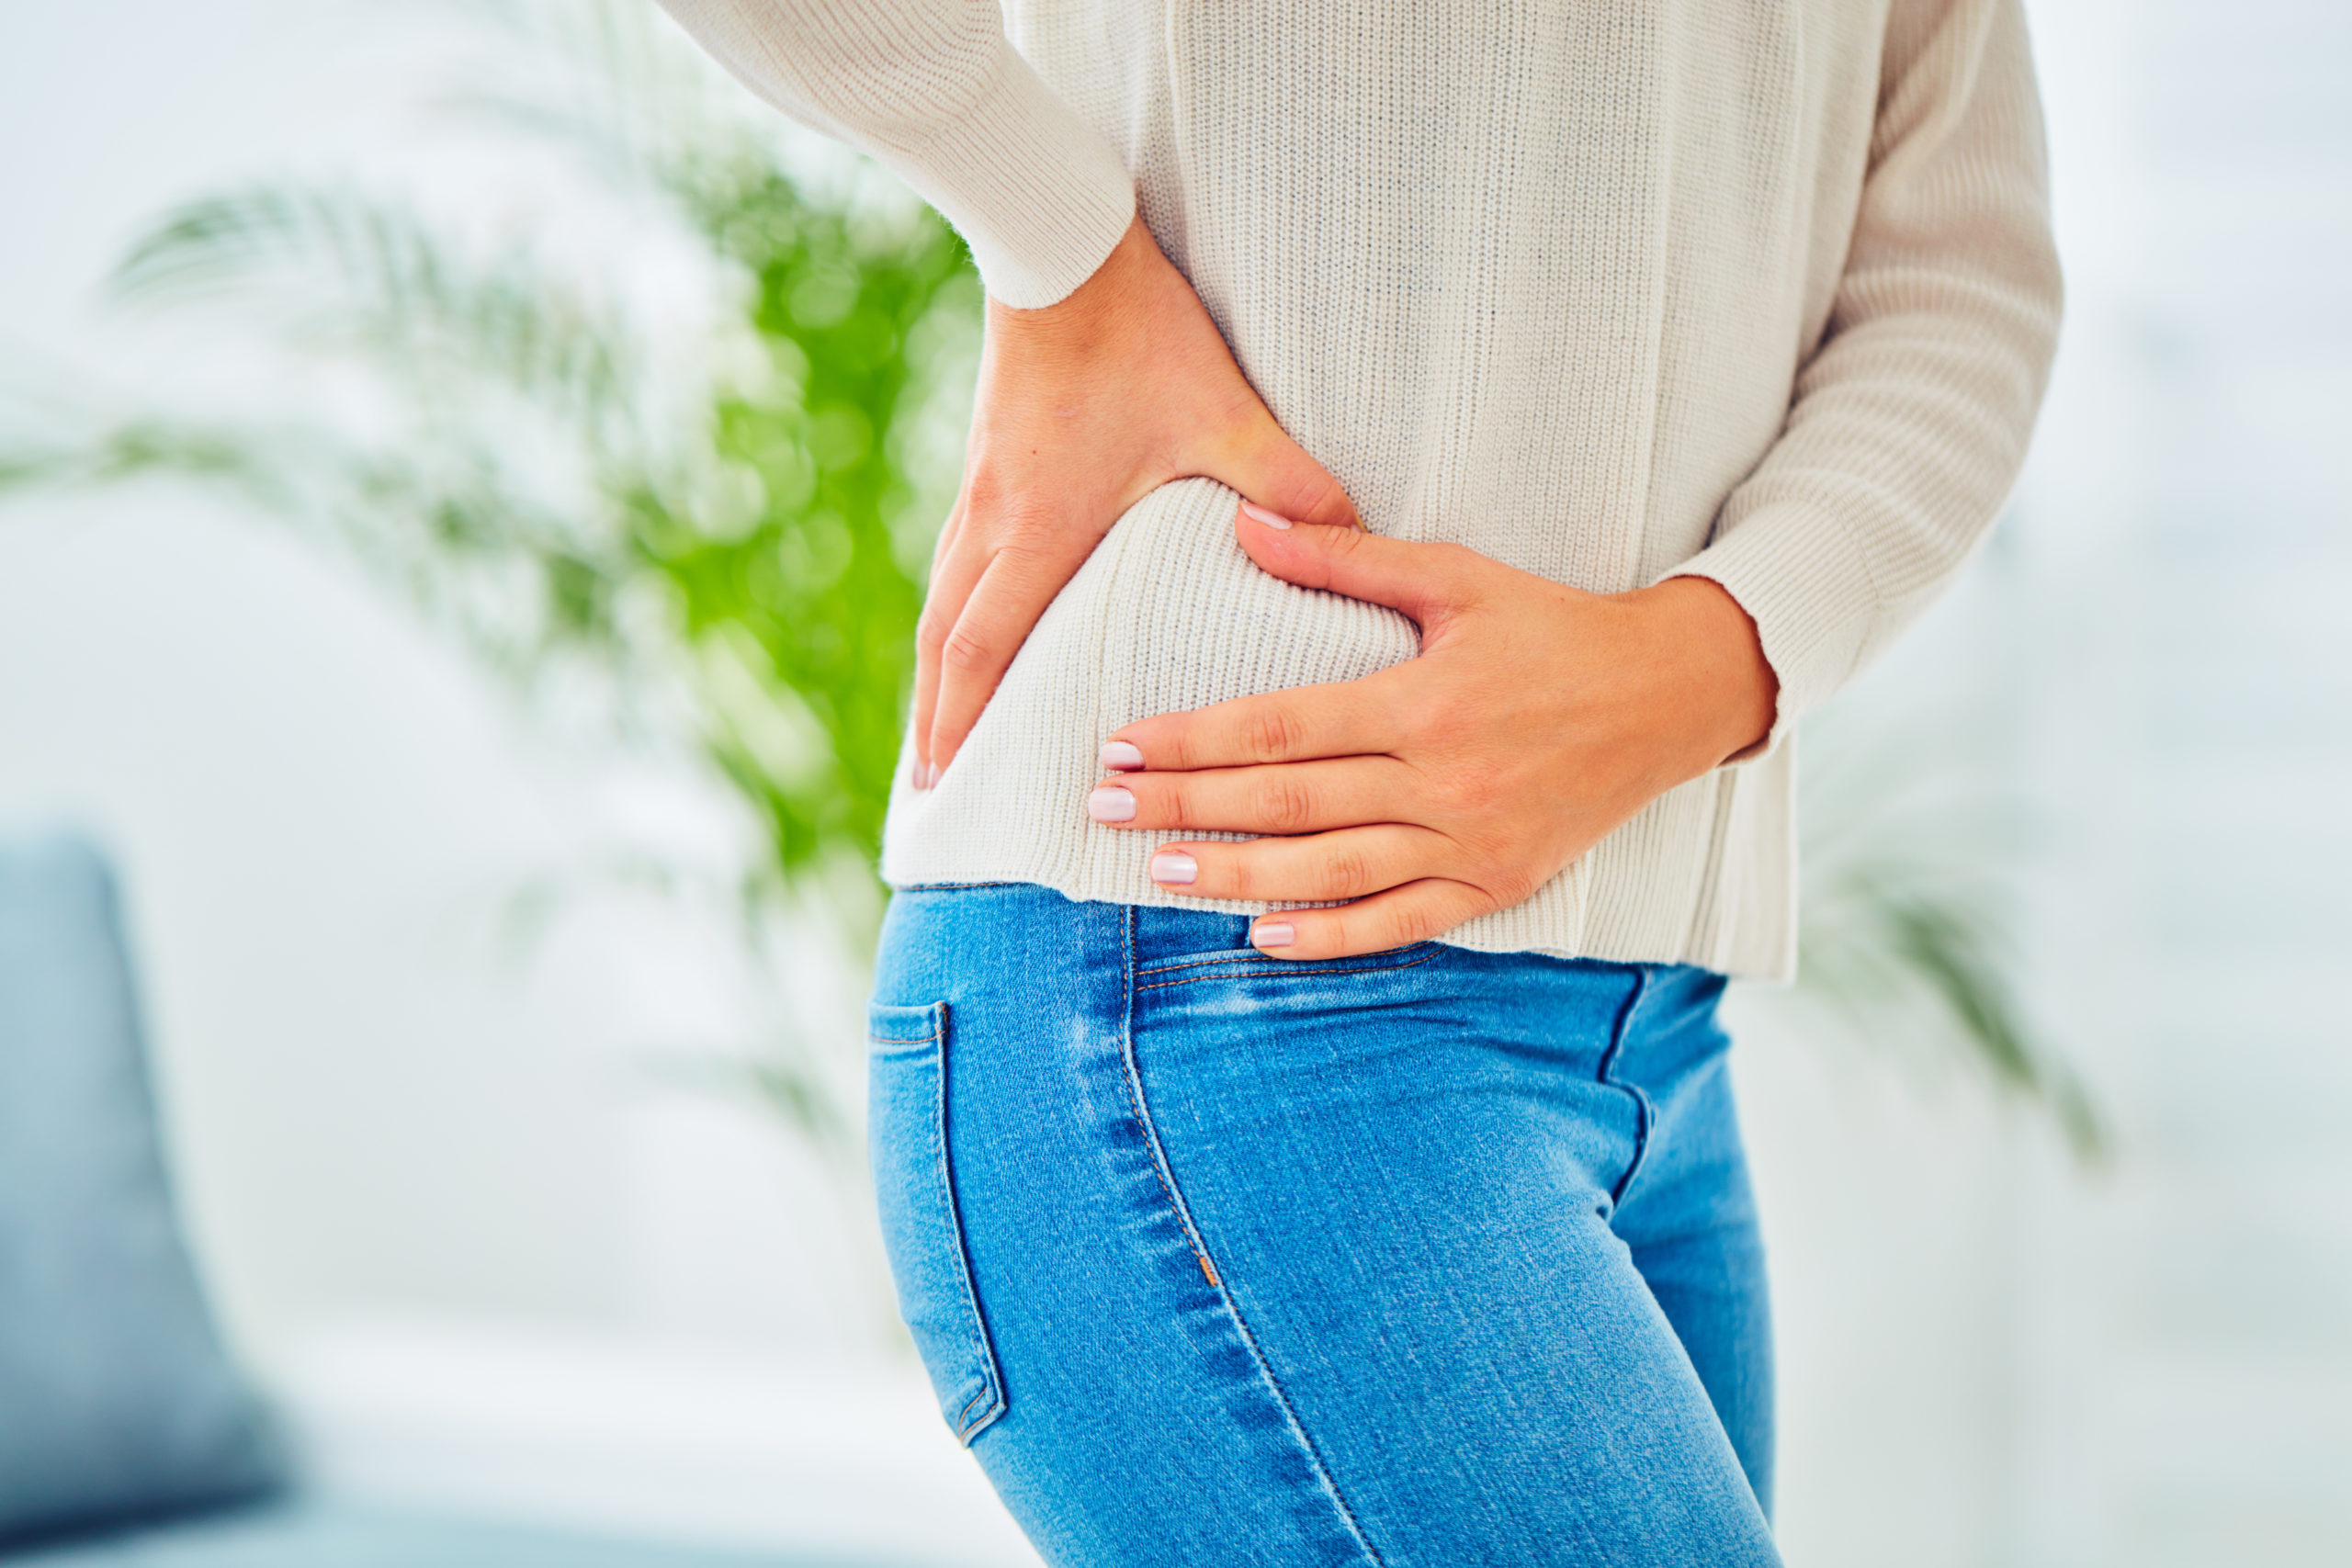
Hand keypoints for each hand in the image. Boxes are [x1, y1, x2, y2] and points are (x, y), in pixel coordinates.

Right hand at [911, 215, 1356, 786]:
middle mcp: (995, 523)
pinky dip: (950, 619)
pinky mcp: (983, 465)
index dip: (964, 724)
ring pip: (940, 605)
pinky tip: (967, 634)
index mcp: (1043, 529)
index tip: (947, 786)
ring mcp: (980, 493)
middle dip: (934, 722)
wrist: (1060, 245)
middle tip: (927, 789)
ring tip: (936, 731)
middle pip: (943, 645)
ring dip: (935, 674)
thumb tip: (1356, 544)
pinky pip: (953, 567)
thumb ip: (1289, 488)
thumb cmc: (1137, 333)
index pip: (986, 650)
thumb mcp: (1224, 415)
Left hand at [1086, 502, 1778, 958]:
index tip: (1125, 745)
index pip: (1283, 727)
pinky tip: (1265, 937)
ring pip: (1335, 871)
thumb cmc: (1555, 628)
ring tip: (1161, 875)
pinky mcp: (1498, 883)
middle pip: (1292, 802)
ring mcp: (1472, 840)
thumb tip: (1246, 524)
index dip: (1197, 740)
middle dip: (1190, 807)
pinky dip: (1333, 936)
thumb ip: (1348, 558)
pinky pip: (1404, 922)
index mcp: (1426, 700)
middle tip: (1105, 810)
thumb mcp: (1458, 576)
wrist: (1671, 696)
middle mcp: (1444, 779)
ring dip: (1242, 876)